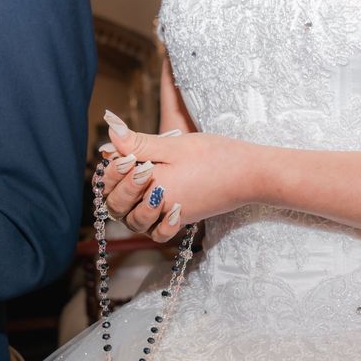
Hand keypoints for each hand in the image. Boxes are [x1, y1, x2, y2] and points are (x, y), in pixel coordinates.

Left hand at [100, 111, 260, 238]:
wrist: (250, 176)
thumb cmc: (214, 156)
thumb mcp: (174, 144)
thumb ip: (138, 142)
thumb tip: (110, 129)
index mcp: (149, 185)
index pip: (111, 181)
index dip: (112, 165)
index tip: (127, 151)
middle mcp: (155, 207)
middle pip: (117, 205)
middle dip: (117, 183)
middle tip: (132, 163)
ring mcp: (168, 217)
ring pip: (133, 221)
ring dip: (130, 203)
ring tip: (143, 179)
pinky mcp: (181, 220)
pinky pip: (157, 232)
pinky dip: (152, 224)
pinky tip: (156, 204)